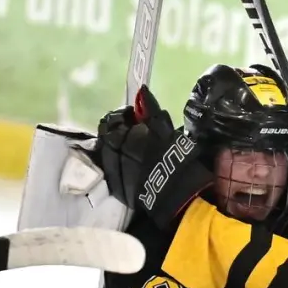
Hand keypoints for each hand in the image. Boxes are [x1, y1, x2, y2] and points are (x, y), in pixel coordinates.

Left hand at [97, 87, 212, 229]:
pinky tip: (126, 165)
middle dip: (116, 131)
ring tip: (128, 148)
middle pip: (108, 138)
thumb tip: (141, 92)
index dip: (122, 116)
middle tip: (129, 130)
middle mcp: (116, 155)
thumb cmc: (177, 158)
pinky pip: (112, 172)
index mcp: (125, 137)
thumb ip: (150, 110)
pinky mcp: (120, 190)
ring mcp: (116, 174)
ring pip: (107, 155)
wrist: (180, 195)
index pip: (114, 120)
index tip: (133, 116)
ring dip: (115, 148)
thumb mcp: (165, 129)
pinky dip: (116, 165)